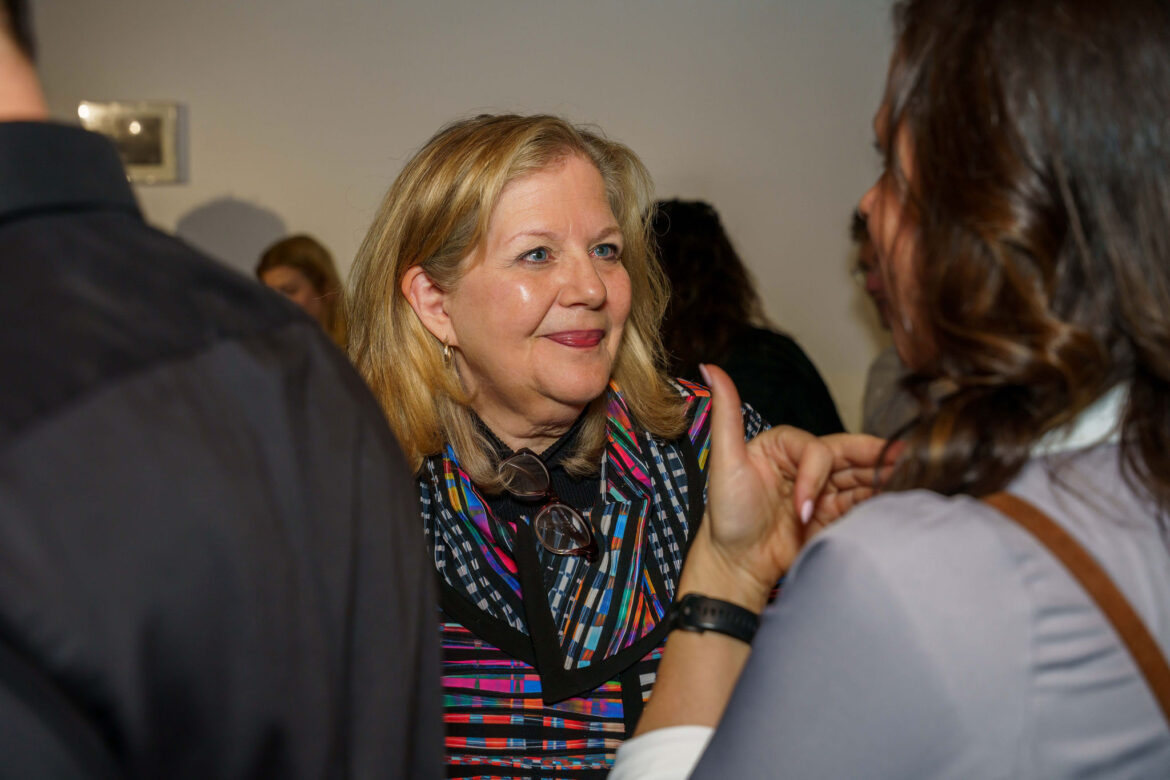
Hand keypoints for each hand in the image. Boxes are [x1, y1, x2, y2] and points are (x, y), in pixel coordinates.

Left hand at [680, 364, 892, 611]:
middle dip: (874, 461)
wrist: (735, 565)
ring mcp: (819, 489)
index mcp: (783, 445)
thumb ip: (726, 414)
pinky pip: (859, 503)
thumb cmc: (726, 515)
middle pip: (847, 456)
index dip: (815, 476)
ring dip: (882, 479)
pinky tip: (896, 502)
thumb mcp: (725, 461)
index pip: (816, 451)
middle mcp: (803, 463)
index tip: (802, 509)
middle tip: (904, 462)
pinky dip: (877, 501)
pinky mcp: (830, 514)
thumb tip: (711, 367)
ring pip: (859, 477)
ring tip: (910, 481)